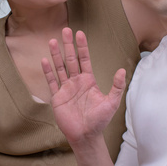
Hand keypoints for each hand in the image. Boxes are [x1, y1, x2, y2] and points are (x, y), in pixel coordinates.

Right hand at [42, 29, 126, 145]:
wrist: (86, 136)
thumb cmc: (99, 121)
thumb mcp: (112, 103)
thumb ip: (117, 87)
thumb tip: (122, 70)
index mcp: (88, 81)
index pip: (85, 59)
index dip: (82, 47)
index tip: (80, 33)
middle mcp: (76, 82)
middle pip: (71, 59)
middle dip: (68, 45)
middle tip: (65, 30)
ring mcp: (66, 89)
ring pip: (60, 68)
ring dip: (56, 55)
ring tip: (52, 41)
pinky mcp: (57, 98)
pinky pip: (51, 82)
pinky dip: (48, 72)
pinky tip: (44, 61)